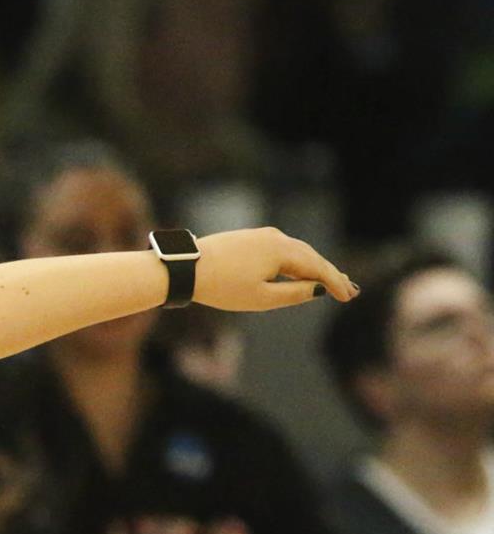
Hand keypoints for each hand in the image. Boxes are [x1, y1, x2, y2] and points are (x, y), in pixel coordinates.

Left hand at [193, 229, 357, 311]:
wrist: (184, 268)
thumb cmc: (221, 287)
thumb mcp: (261, 298)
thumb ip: (294, 293)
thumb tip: (317, 288)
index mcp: (282, 250)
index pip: (317, 267)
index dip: (335, 283)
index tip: (349, 297)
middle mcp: (276, 237)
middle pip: (310, 257)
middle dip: (329, 274)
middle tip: (348, 290)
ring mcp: (262, 235)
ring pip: (296, 252)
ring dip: (313, 267)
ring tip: (329, 282)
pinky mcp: (250, 238)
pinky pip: (281, 250)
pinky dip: (294, 262)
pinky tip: (298, 272)